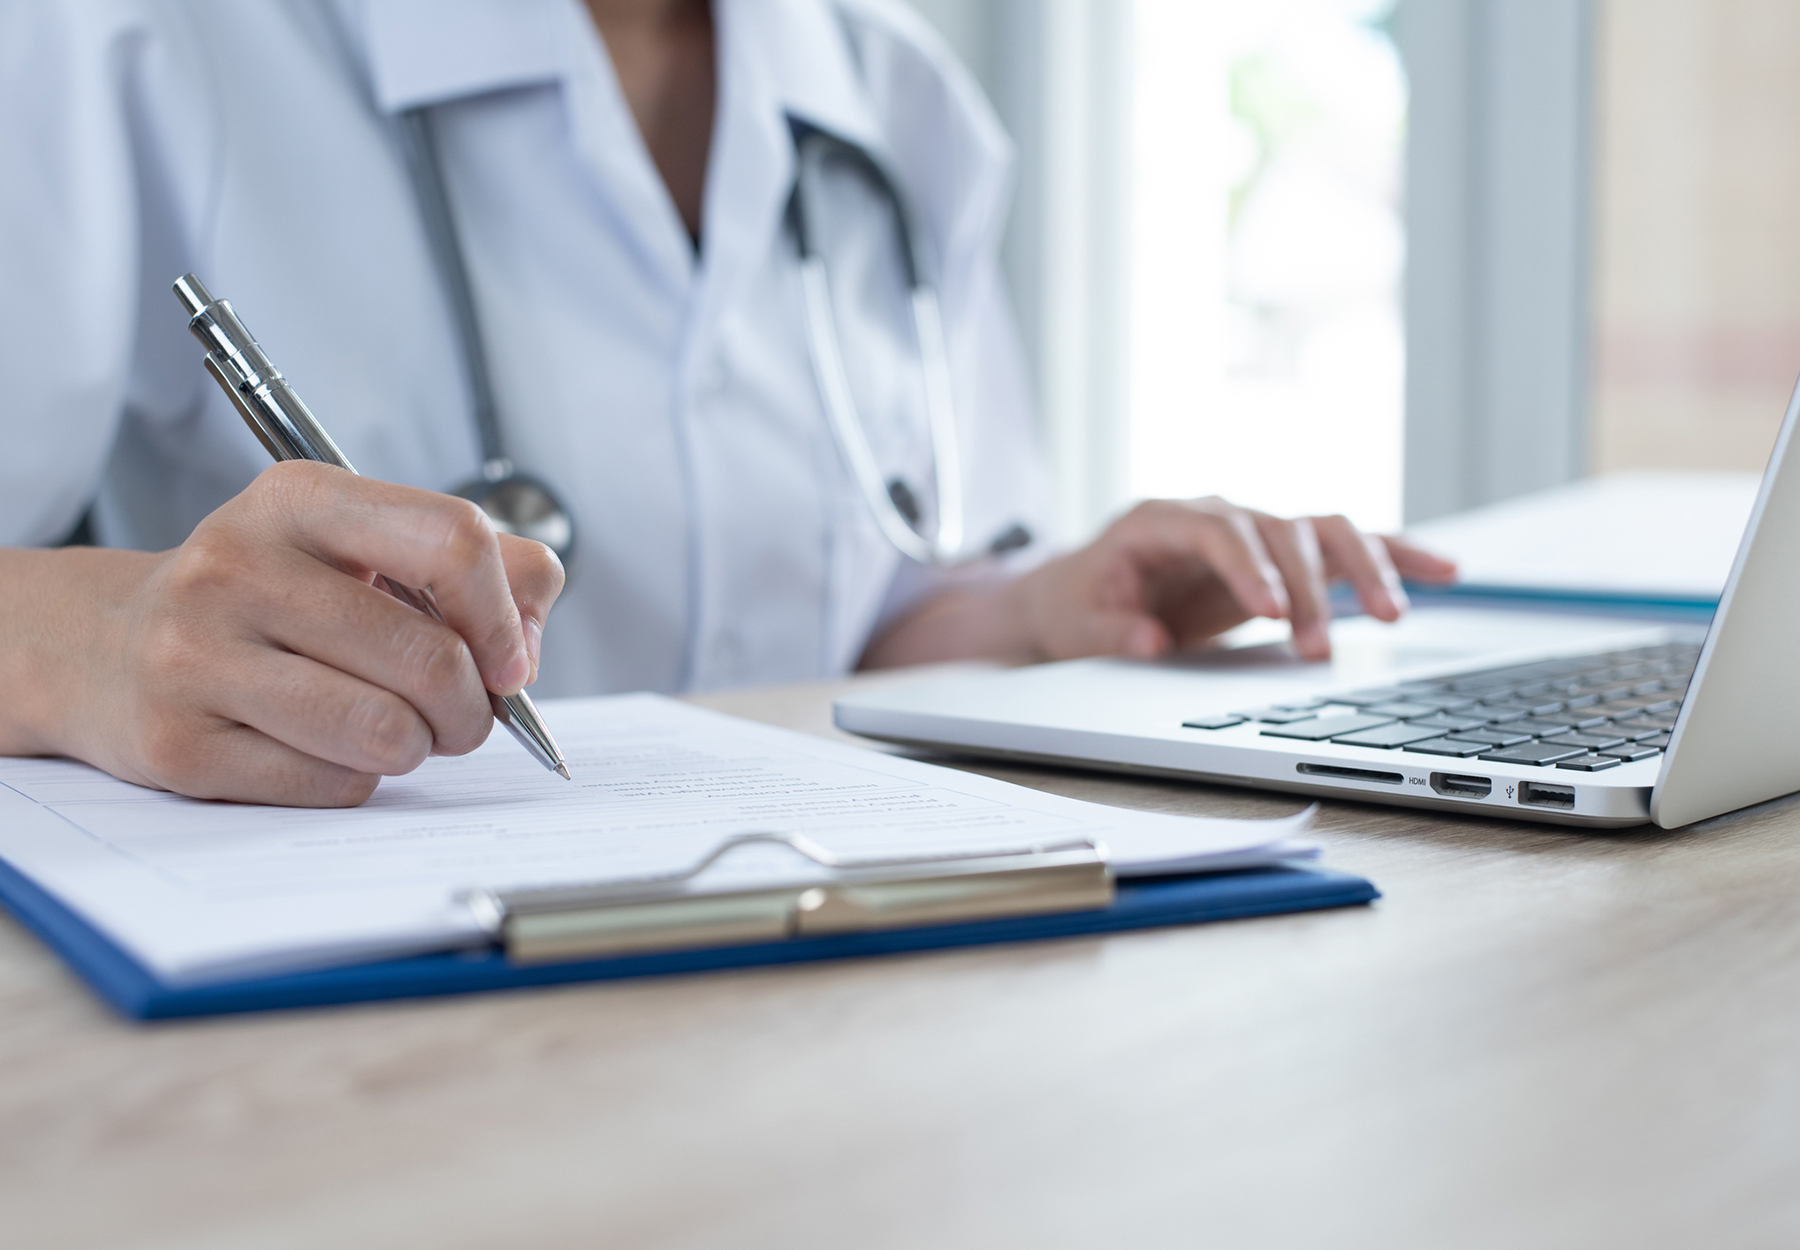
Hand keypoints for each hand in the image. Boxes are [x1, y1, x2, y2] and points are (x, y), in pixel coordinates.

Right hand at [25, 461, 563, 805]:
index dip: (505, 616)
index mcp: (300, 499)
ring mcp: (197, 655)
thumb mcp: (360, 546)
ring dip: (418, 747)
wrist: (104, 646)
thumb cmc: (268, 598)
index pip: (453, 540)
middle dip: (471, 708)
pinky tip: (322, 746)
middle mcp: (239, 564)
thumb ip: (479, 569)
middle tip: (457, 714)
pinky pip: (335, 785)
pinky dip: (356, 778)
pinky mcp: (179, 744)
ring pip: (388, 731)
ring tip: (393, 729)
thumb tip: (527, 646)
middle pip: (431, 657)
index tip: (511, 662)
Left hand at [1010, 497, 1455, 662]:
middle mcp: (1220, 514)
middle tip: (1318, 648)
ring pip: (1325, 532)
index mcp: (1162, 520)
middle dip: (1305, 588)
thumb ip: (1110, 632)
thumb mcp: (1076, 624)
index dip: (1247, 566)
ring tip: (1393, 616)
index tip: (1270, 610)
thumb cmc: (1081, 602)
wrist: (1087, 590)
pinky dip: (1396, 557)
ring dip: (1362, 571)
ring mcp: (1259, 532)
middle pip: (1280, 532)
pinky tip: (1447, 572)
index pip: (1216, 529)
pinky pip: (1349, 548)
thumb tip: (1150, 639)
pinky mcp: (1286, 557)